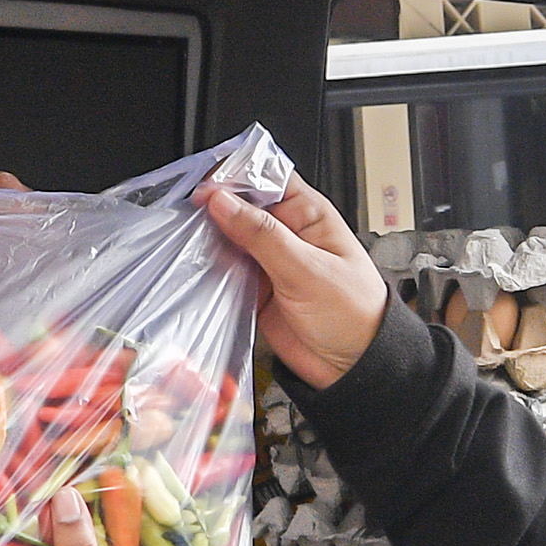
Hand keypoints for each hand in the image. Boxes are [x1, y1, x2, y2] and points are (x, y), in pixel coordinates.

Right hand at [201, 177, 389, 389]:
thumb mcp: (308, 269)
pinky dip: (210, 270)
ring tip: (191, 243)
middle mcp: (286, 233)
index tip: (207, 188)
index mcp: (308, 214)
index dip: (235, 178)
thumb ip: (263, 235)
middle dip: (215, 209)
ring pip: (228, 238)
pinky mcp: (255, 289)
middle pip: (240, 207)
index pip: (266, 178)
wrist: (353, 367)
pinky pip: (225, 272)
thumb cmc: (354, 313)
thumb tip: (223, 202)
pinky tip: (199, 269)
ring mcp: (268, 261)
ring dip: (209, 240)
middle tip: (191, 217)